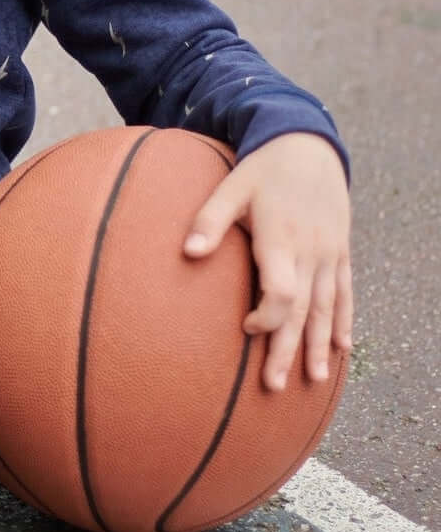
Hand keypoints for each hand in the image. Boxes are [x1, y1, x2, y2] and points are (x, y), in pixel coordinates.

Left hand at [183, 133, 352, 391]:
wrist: (308, 145)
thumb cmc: (262, 169)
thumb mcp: (231, 187)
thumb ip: (209, 220)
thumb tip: (188, 253)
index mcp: (281, 238)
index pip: (281, 290)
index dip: (267, 315)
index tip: (246, 328)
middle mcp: (310, 250)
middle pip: (302, 309)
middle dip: (288, 349)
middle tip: (274, 386)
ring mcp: (330, 253)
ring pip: (326, 307)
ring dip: (319, 345)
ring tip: (314, 379)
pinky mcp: (340, 251)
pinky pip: (344, 292)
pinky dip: (343, 320)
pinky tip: (342, 348)